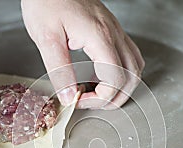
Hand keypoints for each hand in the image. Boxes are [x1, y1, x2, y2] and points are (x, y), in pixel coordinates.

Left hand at [21, 0, 144, 108]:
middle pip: (132, 77)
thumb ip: (59, 70)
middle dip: (114, 98)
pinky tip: (102, 76)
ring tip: (97, 93)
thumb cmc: (47, 2)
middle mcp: (114, 35)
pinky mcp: (113, 30)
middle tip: (90, 102)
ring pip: (135, 68)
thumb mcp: (46, 39)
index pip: (116, 79)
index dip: (99, 98)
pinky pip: (129, 56)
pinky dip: (121, 73)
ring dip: (121, 87)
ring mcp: (117, 32)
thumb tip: (69, 97)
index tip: (78, 100)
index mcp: (100, 38)